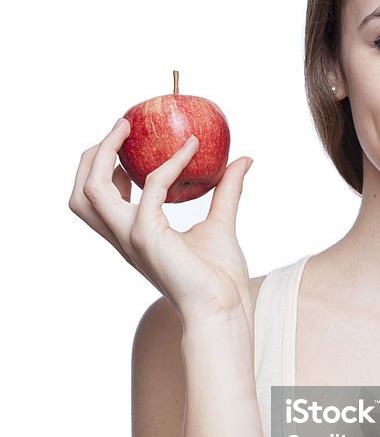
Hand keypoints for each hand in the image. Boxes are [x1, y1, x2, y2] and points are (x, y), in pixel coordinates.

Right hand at [68, 118, 254, 327]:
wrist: (224, 309)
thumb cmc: (221, 278)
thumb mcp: (221, 223)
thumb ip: (226, 191)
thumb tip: (242, 160)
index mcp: (132, 236)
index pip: (97, 200)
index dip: (105, 168)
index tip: (129, 143)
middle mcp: (124, 237)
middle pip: (81, 194)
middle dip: (90, 157)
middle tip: (121, 128)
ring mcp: (131, 237)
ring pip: (92, 190)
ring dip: (105, 152)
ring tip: (128, 127)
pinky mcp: (148, 236)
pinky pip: (152, 187)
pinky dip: (170, 162)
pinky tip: (192, 149)